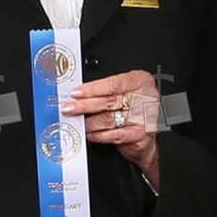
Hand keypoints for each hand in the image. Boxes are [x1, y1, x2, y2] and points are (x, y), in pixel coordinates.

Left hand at [66, 70, 162, 186]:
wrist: (147, 133)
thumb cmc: (133, 109)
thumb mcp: (124, 92)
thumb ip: (106, 91)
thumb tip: (78, 94)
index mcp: (141, 81)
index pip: (114, 84)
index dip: (92, 89)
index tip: (75, 93)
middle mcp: (146, 97)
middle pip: (110, 101)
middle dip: (85, 105)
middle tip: (69, 108)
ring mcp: (145, 117)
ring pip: (110, 119)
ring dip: (90, 122)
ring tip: (78, 122)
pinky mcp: (141, 134)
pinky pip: (114, 135)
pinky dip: (99, 135)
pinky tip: (90, 133)